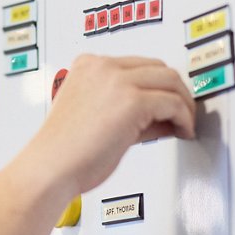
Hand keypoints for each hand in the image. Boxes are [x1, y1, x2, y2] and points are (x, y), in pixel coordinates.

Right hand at [25, 54, 196, 196]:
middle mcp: (102, 66)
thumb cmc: (64, 153)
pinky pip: (173, 103)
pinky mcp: (132, 101)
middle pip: (158, 68)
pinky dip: (183, 117)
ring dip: (184, 104)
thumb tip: (161, 116)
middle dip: (175, 91)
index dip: (158, 86)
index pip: (138, 65)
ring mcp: (116, 80)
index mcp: (88, 66)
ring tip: (184, 125)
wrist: (49, 169)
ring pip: (170, 81)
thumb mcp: (96, 119)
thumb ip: (128, 111)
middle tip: (182, 114)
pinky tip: (182, 131)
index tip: (168, 103)